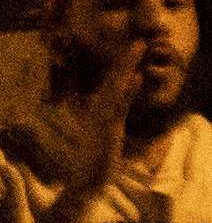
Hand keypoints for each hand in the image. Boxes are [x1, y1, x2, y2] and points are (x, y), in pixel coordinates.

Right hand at [78, 39, 157, 189]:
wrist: (84, 181)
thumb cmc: (91, 161)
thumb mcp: (96, 135)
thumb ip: (94, 119)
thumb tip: (88, 107)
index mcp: (97, 112)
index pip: (110, 86)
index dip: (120, 68)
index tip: (130, 51)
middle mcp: (98, 111)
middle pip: (113, 80)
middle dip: (125, 60)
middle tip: (138, 40)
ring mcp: (102, 119)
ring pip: (115, 88)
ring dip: (127, 67)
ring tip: (138, 48)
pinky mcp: (107, 130)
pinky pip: (119, 107)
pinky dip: (128, 91)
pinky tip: (136, 77)